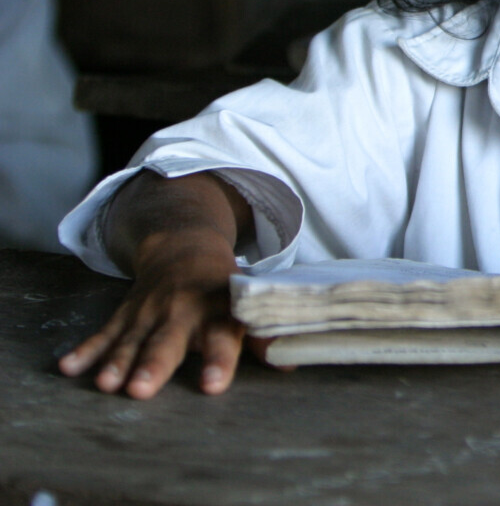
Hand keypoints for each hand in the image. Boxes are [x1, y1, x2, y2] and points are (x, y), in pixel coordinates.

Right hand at [58, 229, 253, 397]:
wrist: (184, 248)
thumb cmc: (223, 288)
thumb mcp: (246, 305)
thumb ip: (262, 334)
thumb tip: (290, 359)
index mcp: (218, 310)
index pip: (221, 337)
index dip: (219, 360)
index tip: (213, 385)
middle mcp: (182, 311)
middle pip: (167, 341)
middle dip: (154, 365)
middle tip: (142, 390)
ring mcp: (149, 312)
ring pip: (131, 340)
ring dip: (117, 362)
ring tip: (106, 385)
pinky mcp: (125, 314)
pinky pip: (104, 333)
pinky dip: (86, 350)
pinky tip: (69, 368)